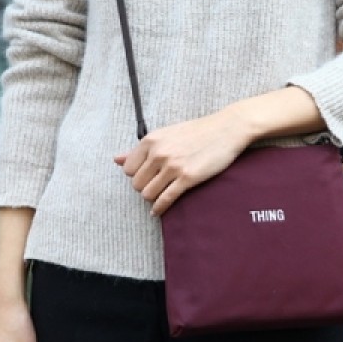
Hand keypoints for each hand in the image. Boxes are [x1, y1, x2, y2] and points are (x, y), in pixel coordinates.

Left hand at [114, 108, 251, 214]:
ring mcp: (173, 166)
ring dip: (152, 198)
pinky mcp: (187, 178)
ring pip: (147, 194)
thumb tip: (116, 159)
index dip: (136, 175)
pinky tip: (158, 212)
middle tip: (156, 185)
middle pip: (136, 184)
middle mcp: (159, 153)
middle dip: (144, 187)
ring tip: (160, 195)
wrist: (226, 130)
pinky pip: (165, 199)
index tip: (147, 175)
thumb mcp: (165, 135)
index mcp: (151, 141)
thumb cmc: (196, 132)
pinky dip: (159, 208)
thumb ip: (139, 149)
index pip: (128, 169)